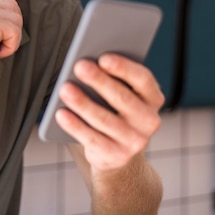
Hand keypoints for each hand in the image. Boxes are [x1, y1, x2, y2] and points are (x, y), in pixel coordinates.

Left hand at [56, 53, 164, 171]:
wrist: (116, 150)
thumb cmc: (114, 110)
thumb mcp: (121, 93)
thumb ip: (113, 79)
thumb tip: (89, 63)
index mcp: (153, 97)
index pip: (143, 79)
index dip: (124, 68)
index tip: (103, 58)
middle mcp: (149, 120)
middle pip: (123, 98)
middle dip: (99, 81)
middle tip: (80, 66)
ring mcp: (135, 141)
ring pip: (105, 119)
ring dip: (83, 103)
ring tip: (65, 89)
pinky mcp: (116, 156)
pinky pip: (92, 139)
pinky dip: (75, 125)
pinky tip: (61, 113)